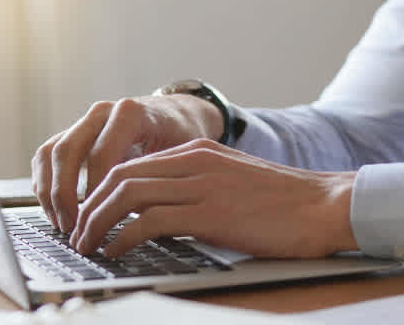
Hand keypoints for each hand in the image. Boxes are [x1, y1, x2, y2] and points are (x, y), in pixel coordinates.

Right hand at [32, 94, 222, 232]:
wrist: (176, 115)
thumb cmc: (181, 137)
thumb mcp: (182, 154)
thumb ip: (161, 177)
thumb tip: (145, 221)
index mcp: (131, 114)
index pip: (100, 153)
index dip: (95, 189)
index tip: (98, 218)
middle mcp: (103, 113)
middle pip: (67, 151)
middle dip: (64, 194)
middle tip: (73, 227)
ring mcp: (85, 122)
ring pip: (50, 153)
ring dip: (49, 192)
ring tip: (63, 224)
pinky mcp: (73, 134)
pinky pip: (46, 156)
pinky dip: (44, 185)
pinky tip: (56, 212)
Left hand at [68, 140, 357, 258]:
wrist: (324, 206)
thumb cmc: (286, 203)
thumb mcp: (234, 183)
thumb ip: (199, 188)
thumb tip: (162, 215)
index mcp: (199, 151)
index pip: (133, 165)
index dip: (101, 192)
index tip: (89, 217)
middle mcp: (195, 161)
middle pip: (120, 175)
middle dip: (90, 207)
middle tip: (78, 234)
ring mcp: (202, 184)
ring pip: (127, 194)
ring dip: (98, 223)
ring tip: (88, 246)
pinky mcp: (209, 213)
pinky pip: (148, 221)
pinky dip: (123, 237)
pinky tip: (116, 252)